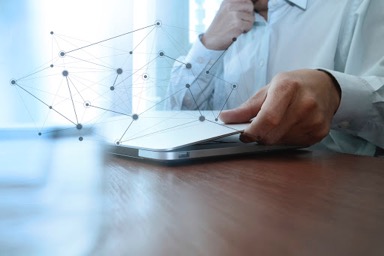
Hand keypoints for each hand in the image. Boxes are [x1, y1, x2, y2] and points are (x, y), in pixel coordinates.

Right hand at [201, 0, 254, 49]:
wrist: (211, 40)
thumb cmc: (220, 26)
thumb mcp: (225, 10)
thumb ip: (236, 5)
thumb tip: (250, 4)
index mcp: (228, 1)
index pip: (246, 0)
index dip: (247, 8)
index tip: (242, 15)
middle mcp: (230, 5)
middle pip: (250, 6)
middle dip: (249, 15)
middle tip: (241, 22)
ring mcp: (234, 14)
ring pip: (251, 17)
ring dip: (247, 24)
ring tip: (238, 27)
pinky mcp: (237, 24)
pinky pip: (249, 25)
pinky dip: (246, 30)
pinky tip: (238, 32)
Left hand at [220, 69, 340, 145]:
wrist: (325, 87)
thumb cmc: (294, 85)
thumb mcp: (269, 88)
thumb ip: (247, 106)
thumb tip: (225, 117)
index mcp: (288, 87)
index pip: (268, 118)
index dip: (252, 131)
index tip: (244, 134)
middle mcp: (305, 104)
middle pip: (273, 134)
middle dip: (259, 135)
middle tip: (258, 128)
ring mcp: (315, 120)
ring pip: (281, 141)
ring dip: (272, 137)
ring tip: (278, 122)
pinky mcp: (320, 132)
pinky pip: (293, 144)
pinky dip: (284, 139)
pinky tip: (290, 126)